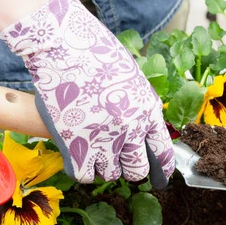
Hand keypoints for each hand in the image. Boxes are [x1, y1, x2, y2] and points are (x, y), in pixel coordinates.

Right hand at [0, 0, 173, 183]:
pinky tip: (78, 157)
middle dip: (130, 169)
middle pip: (137, 169)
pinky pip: (84, 175)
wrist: (62, 46)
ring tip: (94, 150)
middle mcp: (131, 129)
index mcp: (148, 112)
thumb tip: (141, 135)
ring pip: (111, 174)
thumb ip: (141, 109)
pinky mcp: (77, 146)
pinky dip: (82, 169)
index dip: (161, 168)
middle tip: (119, 161)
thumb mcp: (132, 80)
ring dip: (103, 166)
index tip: (159, 178)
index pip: (163, 152)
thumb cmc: (95, 56)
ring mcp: (105, 139)